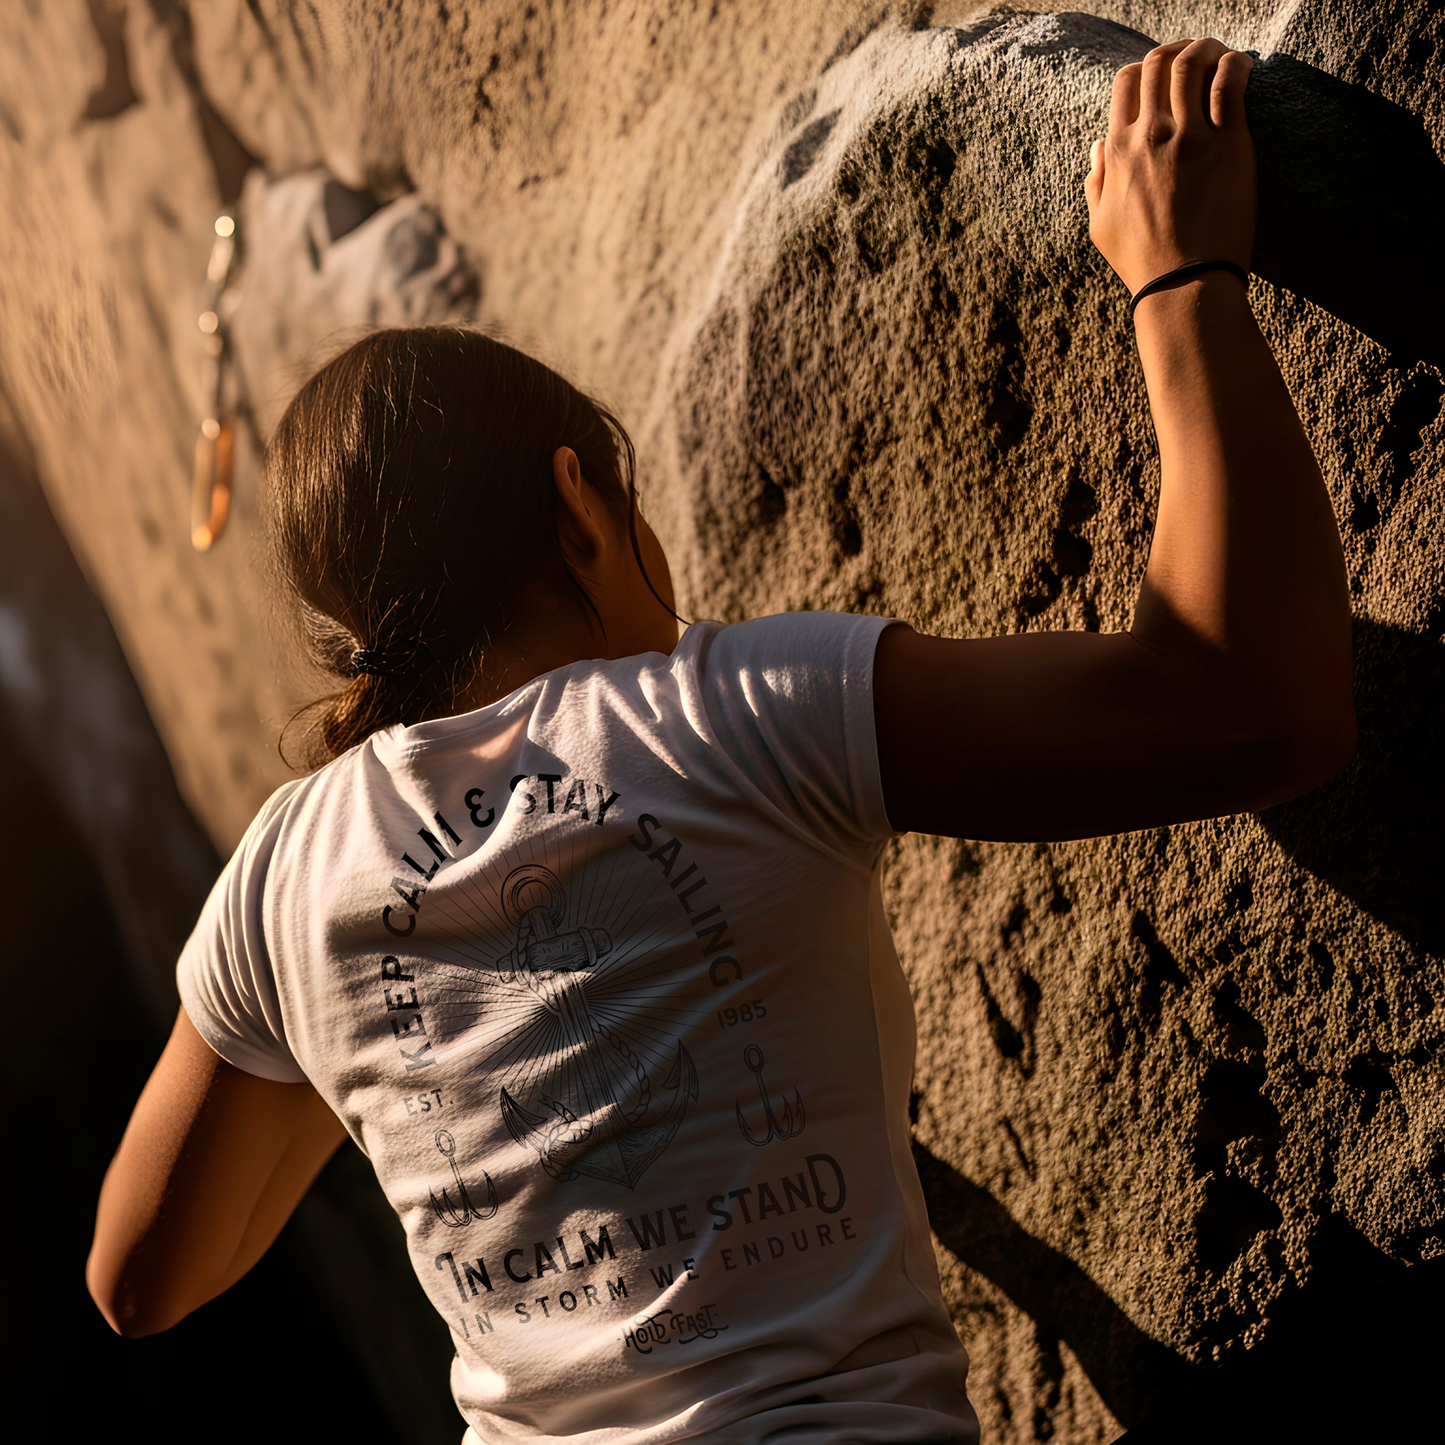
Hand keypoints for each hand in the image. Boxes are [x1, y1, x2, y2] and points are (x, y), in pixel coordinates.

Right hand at [1086, 38, 1255, 295]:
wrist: (1183, 284)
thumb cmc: (1141, 261)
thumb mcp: (1100, 225)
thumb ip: (1096, 180)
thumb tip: (1098, 144)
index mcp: (1118, 151)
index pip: (1125, 82)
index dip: (1144, 71)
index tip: (1161, 80)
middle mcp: (1150, 136)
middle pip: (1158, 63)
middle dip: (1175, 53)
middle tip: (1194, 61)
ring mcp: (1189, 138)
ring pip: (1193, 63)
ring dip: (1207, 49)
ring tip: (1219, 56)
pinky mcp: (1227, 144)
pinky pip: (1230, 82)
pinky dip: (1235, 64)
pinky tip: (1241, 67)